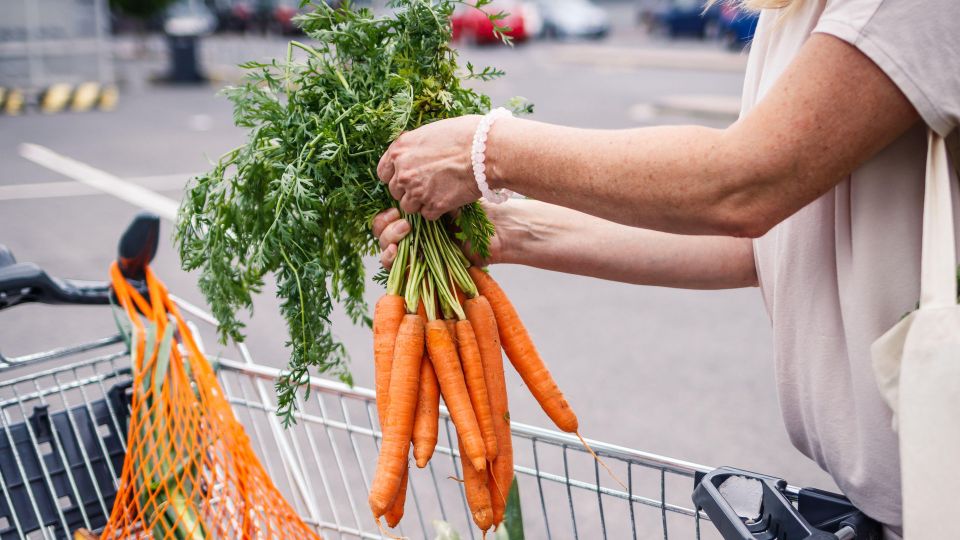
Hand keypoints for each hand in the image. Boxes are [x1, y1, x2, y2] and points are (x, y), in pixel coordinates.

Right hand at [372, 206, 504, 267]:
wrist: (497, 234)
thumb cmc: (477, 213)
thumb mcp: (449, 197)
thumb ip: (426, 193)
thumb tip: (403, 188)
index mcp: (416, 214)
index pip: (387, 211)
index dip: (386, 209)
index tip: (396, 203)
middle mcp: (411, 233)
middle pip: (381, 229)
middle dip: (386, 224)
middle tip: (403, 219)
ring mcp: (413, 251)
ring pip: (383, 245)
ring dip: (388, 237)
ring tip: (406, 229)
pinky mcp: (416, 269)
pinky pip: (392, 266)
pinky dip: (388, 257)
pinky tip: (395, 250)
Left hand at [376, 116, 481, 219]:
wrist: (486, 150)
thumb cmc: (465, 135)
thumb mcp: (431, 132)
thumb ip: (415, 147)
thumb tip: (413, 155)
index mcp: (399, 150)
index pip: (382, 172)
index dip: (394, 176)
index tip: (406, 177)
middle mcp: (403, 171)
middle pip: (395, 192)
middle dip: (408, 191)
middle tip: (428, 185)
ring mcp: (417, 190)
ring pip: (409, 207)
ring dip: (421, 203)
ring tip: (439, 192)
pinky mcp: (433, 205)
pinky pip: (427, 215)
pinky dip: (437, 210)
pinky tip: (449, 198)